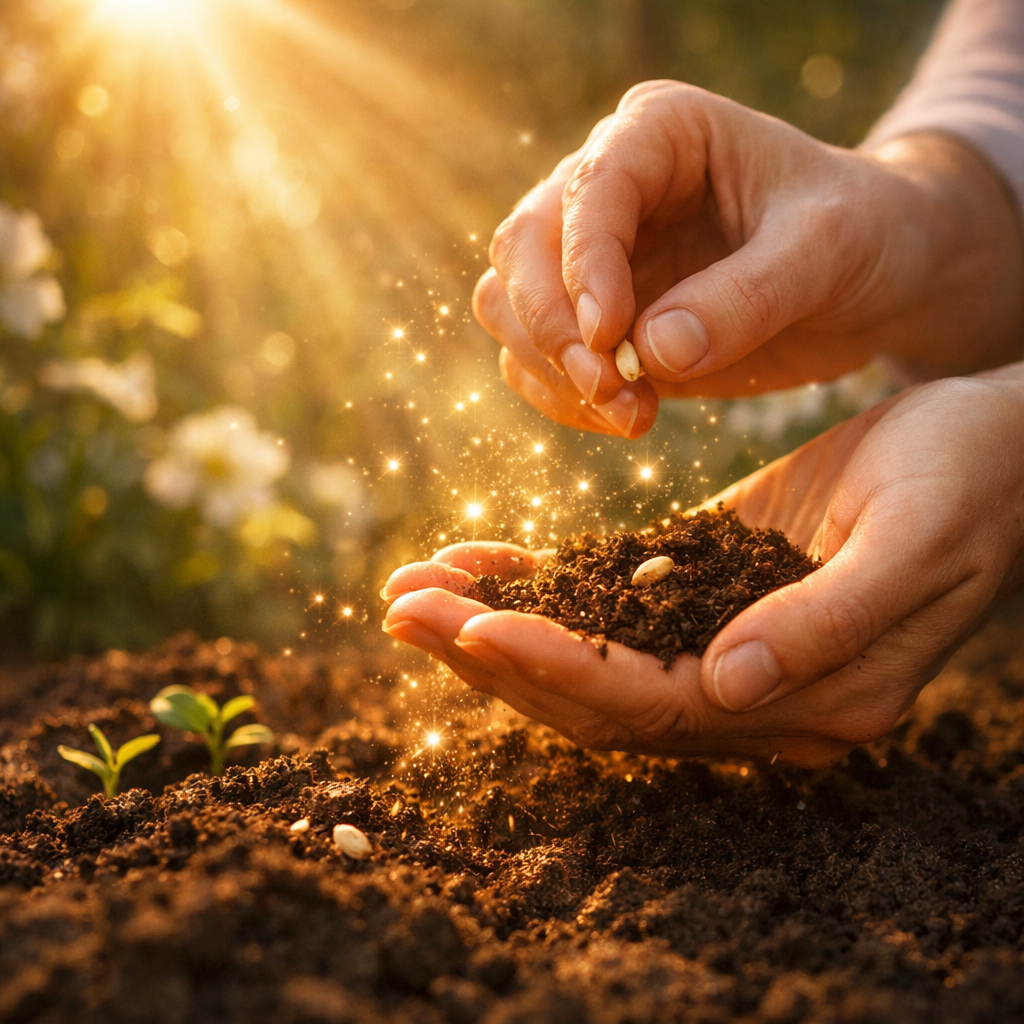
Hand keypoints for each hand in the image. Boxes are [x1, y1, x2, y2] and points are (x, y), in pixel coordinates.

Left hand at [381, 366, 1023, 765]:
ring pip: (586, 656)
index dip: (557, 667)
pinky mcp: (703, 587)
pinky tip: (476, 559)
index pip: (654, 703)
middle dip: (493, 653)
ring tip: (411, 588)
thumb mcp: (914, 543)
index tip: (472, 626)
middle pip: (597, 695)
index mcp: (809, 699)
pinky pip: (604, 603)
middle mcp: (752, 690)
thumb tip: (725, 682)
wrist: (988, 445)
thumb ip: (827, 623)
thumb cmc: (968, 482)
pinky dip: (538, 585)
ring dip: (494, 624)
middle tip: (400, 608)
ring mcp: (721, 642)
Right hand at [475, 81, 1023, 436]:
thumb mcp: (827, 250)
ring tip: (634, 414)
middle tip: (611, 390)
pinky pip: (539, 360)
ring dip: (555, 371)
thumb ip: (746, 296)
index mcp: (658, 135)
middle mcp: (608, 189)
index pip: (586, 193)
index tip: (612, 339)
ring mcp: (595, 259)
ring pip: (510, 307)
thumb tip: (650, 352)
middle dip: (553, 329)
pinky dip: (565, 399)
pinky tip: (629, 419)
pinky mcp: (600, 323)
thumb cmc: (862, 234)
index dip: (584, 267)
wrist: (875, 278)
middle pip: (521, 250)